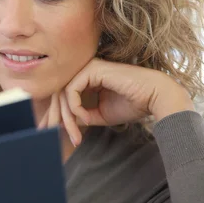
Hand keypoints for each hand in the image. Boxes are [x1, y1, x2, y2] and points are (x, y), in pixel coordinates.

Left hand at [39, 58, 194, 144]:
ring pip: (63, 93)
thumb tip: (62, 122)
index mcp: (87, 79)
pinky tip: (85, 118)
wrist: (154, 98)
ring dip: (66, 117)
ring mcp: (88, 67)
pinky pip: (72, 90)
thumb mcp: (99, 115)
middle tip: (49, 134)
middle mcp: (85, 71)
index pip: (63, 95)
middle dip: (54, 116)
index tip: (49, 131)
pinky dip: (75, 107)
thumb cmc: (132, 105)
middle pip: (59, 93)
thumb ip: (81, 116)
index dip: (55, 114)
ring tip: (75, 135)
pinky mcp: (92, 69)